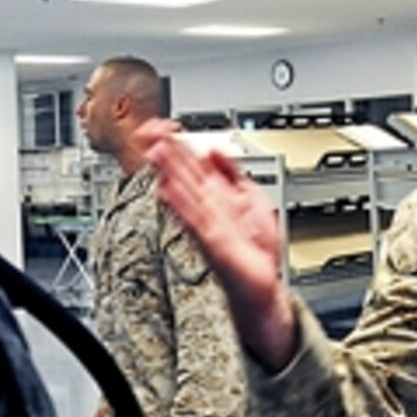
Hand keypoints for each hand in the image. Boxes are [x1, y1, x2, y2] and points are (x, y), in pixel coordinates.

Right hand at [138, 119, 298, 369]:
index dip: (178, 144)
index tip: (161, 126)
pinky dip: (181, 205)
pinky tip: (167, 190)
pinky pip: (195, 222)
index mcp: (215, 197)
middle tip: (149, 132)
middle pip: (184, 175)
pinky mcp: (212, 246)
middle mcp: (207, 210)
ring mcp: (207, 227)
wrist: (266, 290)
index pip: (192, 164)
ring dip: (169, 173)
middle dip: (168, 153)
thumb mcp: (252, 199)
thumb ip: (233, 173)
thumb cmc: (256, 251)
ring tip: (155, 152)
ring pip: (186, 193)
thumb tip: (214, 149)